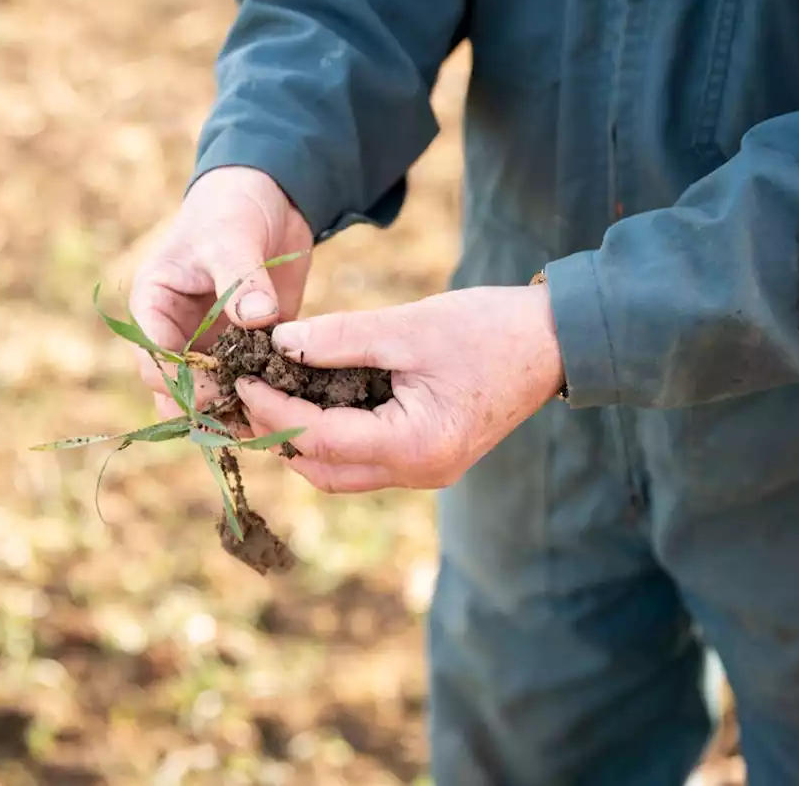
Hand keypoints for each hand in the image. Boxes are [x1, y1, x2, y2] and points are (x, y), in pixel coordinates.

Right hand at [129, 167, 313, 415]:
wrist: (267, 200)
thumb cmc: (231, 210)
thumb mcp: (231, 236)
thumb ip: (241, 277)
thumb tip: (257, 317)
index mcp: (153, 306)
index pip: (153, 360)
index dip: (182, 381)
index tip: (220, 387)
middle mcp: (175, 335)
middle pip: (177, 391)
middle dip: (207, 408)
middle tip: (245, 418)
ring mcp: (210, 347)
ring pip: (211, 398)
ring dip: (234, 414)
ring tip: (266, 425)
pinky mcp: (245, 353)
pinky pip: (247, 388)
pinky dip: (262, 403)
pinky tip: (287, 414)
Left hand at [236, 285, 564, 492]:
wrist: (556, 343)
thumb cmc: (488, 329)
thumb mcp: (408, 326)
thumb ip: (339, 337)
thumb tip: (278, 344)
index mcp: (415, 445)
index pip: (319, 437)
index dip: (273, 410)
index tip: (242, 379)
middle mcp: (419, 472)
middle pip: (323, 470)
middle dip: (280, 434)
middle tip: (248, 391)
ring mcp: (426, 472)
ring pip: (341, 473)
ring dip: (304, 440)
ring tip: (274, 394)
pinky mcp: (430, 460)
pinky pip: (365, 462)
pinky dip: (333, 437)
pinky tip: (316, 399)